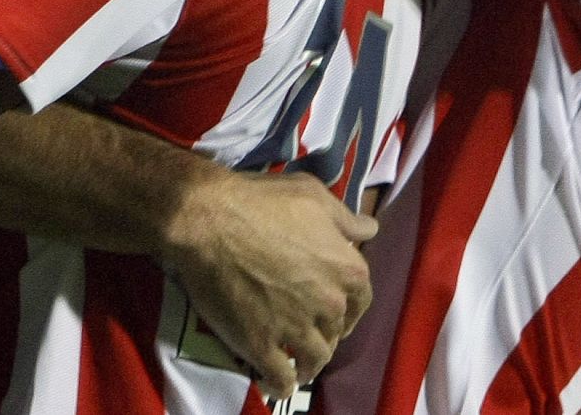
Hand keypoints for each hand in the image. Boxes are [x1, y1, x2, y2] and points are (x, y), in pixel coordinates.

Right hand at [162, 171, 376, 399]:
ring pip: (316, 358)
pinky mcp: (262, 345)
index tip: (339, 310)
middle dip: (327, 331)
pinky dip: (283, 385)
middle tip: (312, 331)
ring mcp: (296, 328)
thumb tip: (370, 230)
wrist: (210, 219)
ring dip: (311, 364)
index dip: (351, 305)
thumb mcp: (312, 195)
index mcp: (347, 269)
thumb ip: (345, 219)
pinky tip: (279, 384)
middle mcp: (329, 303)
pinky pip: (281, 379)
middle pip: (337, 329)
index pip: (362, 299)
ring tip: (301, 365)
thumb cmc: (262, 200)